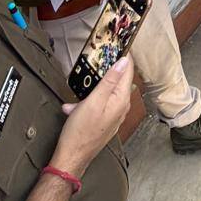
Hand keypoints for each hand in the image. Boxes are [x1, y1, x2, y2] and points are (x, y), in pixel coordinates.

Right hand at [53, 56, 133, 177]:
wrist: (72, 157)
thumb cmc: (81, 131)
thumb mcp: (94, 100)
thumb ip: (109, 80)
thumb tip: (123, 62)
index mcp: (121, 99)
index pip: (128, 70)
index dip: (124, 55)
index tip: (118, 43)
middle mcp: (122, 107)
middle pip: (118, 80)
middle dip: (107, 70)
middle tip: (97, 59)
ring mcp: (114, 115)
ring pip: (107, 92)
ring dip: (95, 87)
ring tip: (82, 87)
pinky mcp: (105, 121)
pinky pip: (100, 103)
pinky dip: (89, 101)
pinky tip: (75, 106)